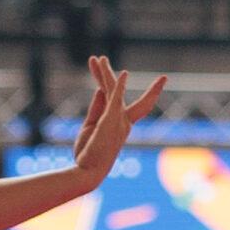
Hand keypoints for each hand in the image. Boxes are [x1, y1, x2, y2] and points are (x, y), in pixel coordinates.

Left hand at [71, 55, 166, 187]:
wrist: (87, 171)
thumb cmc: (89, 153)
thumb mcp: (91, 125)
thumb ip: (97, 106)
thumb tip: (100, 89)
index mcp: (121, 123)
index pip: (134, 102)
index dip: (136, 88)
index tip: (143, 76)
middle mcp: (123, 120)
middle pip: (117, 90)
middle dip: (109, 74)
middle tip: (100, 58)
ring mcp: (118, 120)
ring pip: (112, 90)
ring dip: (104, 73)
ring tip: (97, 58)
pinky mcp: (111, 120)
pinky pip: (115, 98)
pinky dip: (119, 85)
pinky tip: (123, 74)